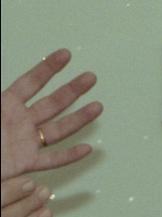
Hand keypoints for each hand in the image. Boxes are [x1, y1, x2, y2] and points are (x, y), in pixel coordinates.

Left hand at [2, 49, 101, 180]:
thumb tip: (4, 88)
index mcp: (4, 106)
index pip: (29, 84)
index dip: (47, 68)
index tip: (65, 54)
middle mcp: (19, 122)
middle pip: (52, 103)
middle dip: (72, 90)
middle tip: (90, 77)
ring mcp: (25, 142)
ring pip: (58, 129)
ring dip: (79, 118)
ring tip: (97, 106)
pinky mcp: (26, 162)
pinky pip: (52, 159)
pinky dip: (69, 156)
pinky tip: (86, 149)